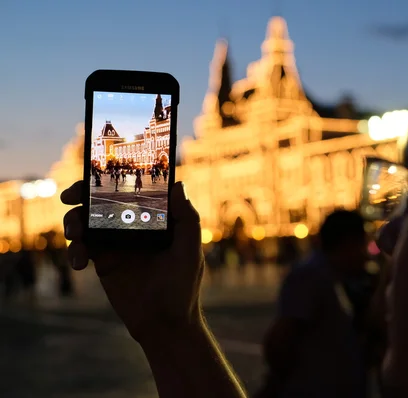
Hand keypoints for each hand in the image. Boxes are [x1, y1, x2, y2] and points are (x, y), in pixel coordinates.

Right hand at [62, 181, 202, 342]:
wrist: (164, 323)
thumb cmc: (183, 286)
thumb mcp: (189, 249)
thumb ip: (186, 218)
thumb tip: (178, 184)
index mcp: (156, 218)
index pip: (135, 190)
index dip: (118, 177)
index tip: (101, 169)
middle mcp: (135, 226)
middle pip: (105, 201)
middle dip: (84, 193)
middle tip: (72, 195)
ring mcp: (117, 242)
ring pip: (88, 221)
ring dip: (73, 221)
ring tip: (74, 233)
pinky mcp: (103, 261)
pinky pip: (82, 247)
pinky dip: (75, 250)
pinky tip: (79, 262)